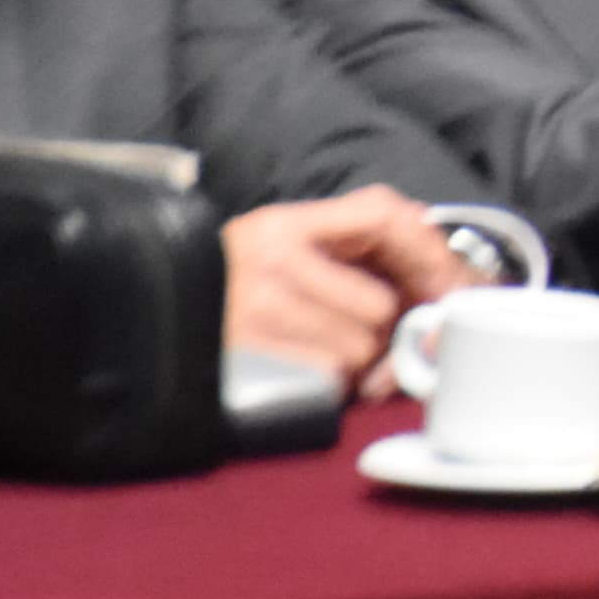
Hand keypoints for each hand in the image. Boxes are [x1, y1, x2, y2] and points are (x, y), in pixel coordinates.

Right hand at [220, 185, 479, 394]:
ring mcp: (257, 309)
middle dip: (384, 327)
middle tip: (371, 334)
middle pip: (379, 305)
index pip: (382, 215)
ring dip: (359, 361)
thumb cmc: (232, 283)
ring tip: (329, 349)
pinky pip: (328, 378)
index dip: (428, 254)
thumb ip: (353, 235)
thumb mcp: (282, 241)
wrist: (151, 316)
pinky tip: (309, 368)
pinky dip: (332, 382)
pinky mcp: (251, 357)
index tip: (447, 287)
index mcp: (284, 224)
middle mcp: (271, 259)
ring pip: (359, 348)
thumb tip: (432, 244)